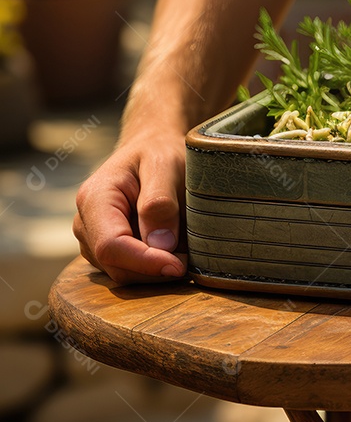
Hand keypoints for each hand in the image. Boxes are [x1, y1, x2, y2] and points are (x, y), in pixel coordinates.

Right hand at [73, 131, 187, 283]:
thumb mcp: (165, 166)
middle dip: (155, 270)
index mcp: (95, 199)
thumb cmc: (159, 152)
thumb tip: (161, 245)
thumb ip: (160, 202)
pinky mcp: (108, 250)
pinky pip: (130, 270)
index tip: (179, 266)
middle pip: (116, 265)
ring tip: (187, 249)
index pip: (111, 245)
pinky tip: (175, 250)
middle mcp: (86, 223)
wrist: (152, 149)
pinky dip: (154, 268)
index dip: (145, 262)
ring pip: (123, 273)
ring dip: (156, 271)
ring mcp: (94, 239)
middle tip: (193, 259)